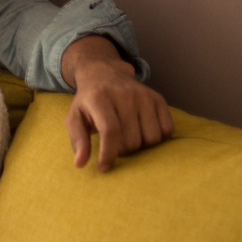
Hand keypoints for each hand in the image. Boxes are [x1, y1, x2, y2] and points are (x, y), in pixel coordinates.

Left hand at [61, 36, 172, 170]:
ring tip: (128, 138)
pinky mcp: (159, 98)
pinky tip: (143, 132)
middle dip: (123, 151)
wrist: (105, 75)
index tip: (104, 167)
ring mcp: (144, 96)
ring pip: (152, 138)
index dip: (109, 153)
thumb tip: (80, 164)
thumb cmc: (88, 102)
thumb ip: (77, 140)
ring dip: (141, 146)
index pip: (110, 131)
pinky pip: (167, 130)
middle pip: (132, 140)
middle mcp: (124, 95)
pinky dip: (157, 138)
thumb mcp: (74, 118)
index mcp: (99, 98)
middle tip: (115, 146)